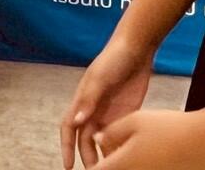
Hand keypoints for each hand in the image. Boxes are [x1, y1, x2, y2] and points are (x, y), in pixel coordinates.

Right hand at [61, 39, 153, 167]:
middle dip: (88, 158)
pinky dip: (120, 147)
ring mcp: (109, 112)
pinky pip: (119, 135)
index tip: (68, 166)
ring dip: (104, 155)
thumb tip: (78, 121)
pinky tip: (126, 158)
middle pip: (86, 140)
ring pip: (102, 140)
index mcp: (82, 101)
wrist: (137, 47)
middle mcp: (93, 110)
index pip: (69, 129)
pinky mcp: (126, 113)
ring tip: (112, 169)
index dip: (66, 148)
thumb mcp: (100, 77)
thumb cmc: (114, 58)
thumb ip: (89, 99)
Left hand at [95, 110, 204, 169]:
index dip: (89, 166)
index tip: (86, 161)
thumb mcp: (135, 120)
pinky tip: (151, 152)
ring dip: (124, 163)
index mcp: (120, 164)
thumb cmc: (169, 128)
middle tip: (110, 150)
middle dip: (107, 163)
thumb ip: (111, 131)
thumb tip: (97, 139)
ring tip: (133, 146)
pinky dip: (140, 165)